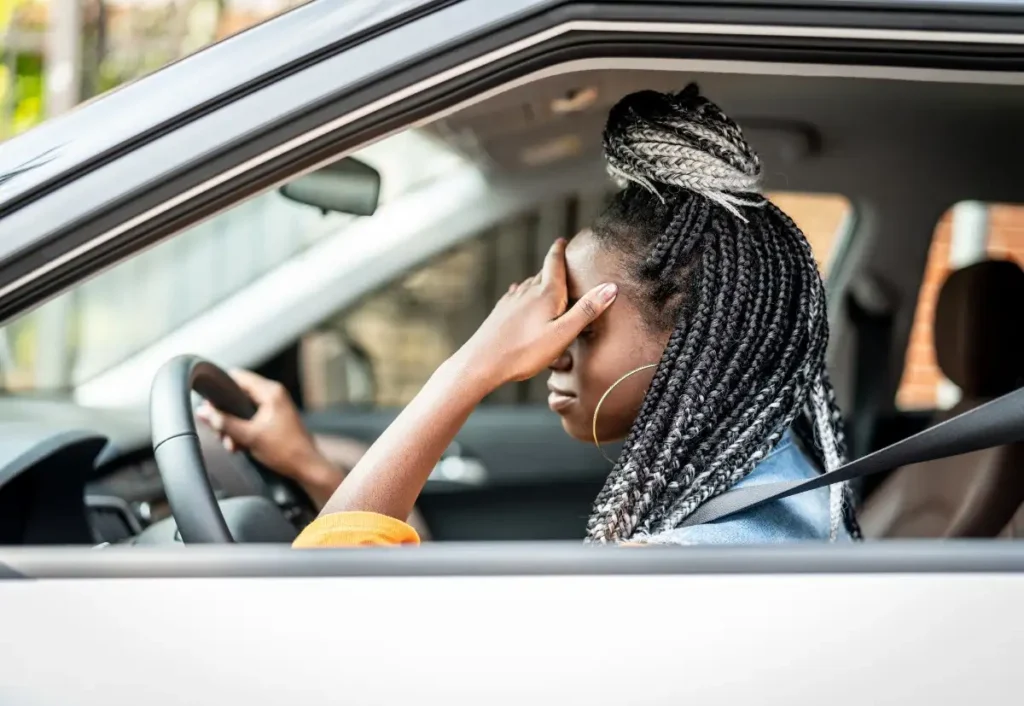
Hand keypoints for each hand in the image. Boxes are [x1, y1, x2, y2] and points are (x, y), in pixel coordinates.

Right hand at [196, 370, 338, 500]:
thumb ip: (224, 423)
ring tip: (231, 443)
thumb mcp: (248, 436)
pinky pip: (251, 419)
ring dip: (232, 426)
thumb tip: (204, 412)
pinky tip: (239, 445)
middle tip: (220, 431)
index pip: (237, 377)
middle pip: (237, 395)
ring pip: (242, 409)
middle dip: (225, 415)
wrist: (306, 467)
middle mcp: (273, 395)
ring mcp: (274, 406)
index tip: (208, 403)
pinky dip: (242, 430)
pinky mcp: (274, 419)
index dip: (219, 389)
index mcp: (270, 392)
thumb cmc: (285, 451)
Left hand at [457, 238, 617, 385]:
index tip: (563, 239)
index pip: (554, 263)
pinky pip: (517, 296)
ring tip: (548, 282)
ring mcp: (511, 301)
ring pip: (529, 285)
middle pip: (543, 273)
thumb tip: (610, 287)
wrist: (481, 363)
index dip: (559, 249)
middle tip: (563, 260)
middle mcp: (527, 291)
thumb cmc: (524, 352)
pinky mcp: (500, 313)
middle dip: (553, 266)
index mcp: (546, 294)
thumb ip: (586, 310)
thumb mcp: (562, 334)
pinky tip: (521, 296)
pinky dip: (525, 293)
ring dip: (540, 281)